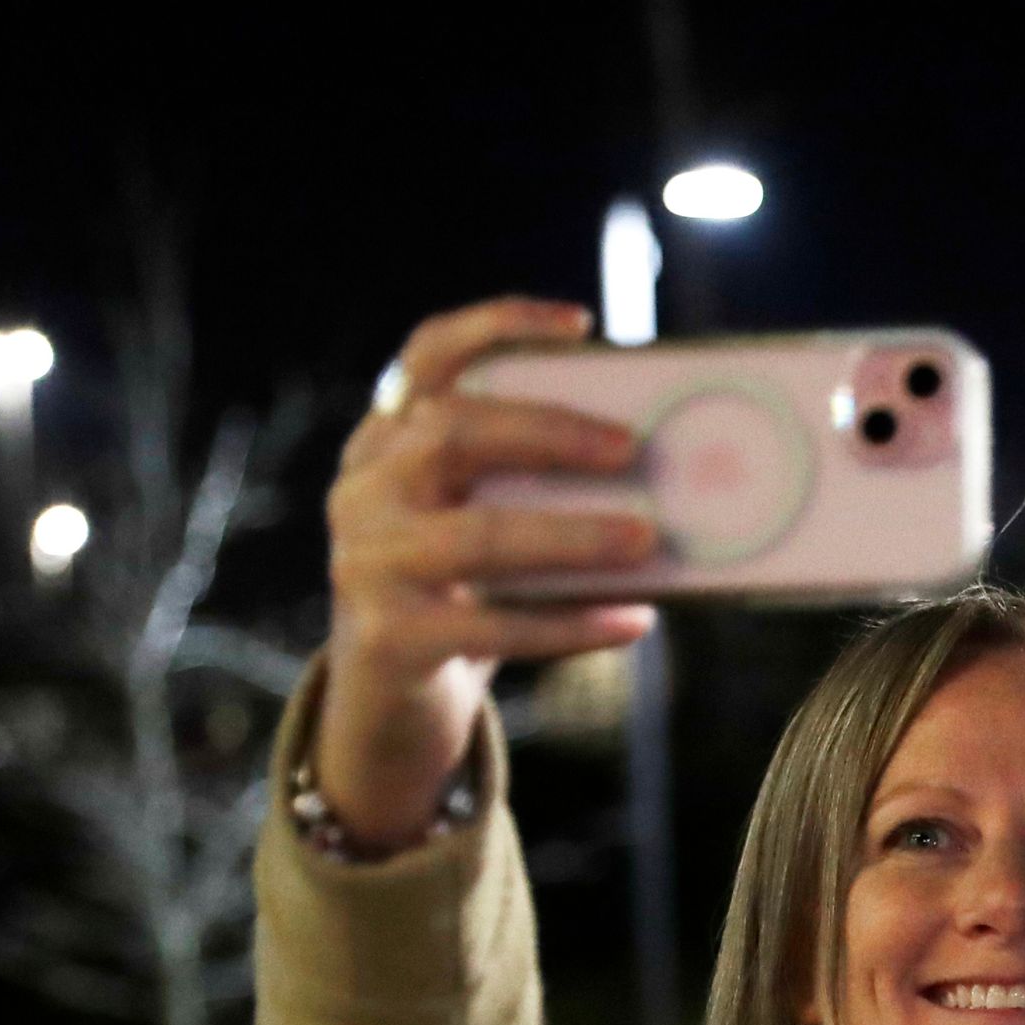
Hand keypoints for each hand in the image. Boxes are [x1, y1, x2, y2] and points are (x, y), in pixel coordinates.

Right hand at [319, 296, 661, 847]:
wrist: (390, 698)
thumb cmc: (463, 592)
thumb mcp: (480, 519)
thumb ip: (531, 485)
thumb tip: (659, 469)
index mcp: (387, 439)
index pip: (427, 355)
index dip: (498, 326)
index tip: (583, 325)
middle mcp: (364, 488)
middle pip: (451, 433)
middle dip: (548, 433)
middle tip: (631, 447)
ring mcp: (366, 562)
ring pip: (477, 536)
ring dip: (572, 536)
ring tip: (646, 538)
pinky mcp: (388, 637)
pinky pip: (495, 627)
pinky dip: (573, 625)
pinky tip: (634, 621)